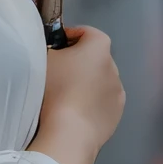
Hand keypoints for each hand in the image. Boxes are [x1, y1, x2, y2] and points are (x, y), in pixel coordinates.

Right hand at [39, 26, 124, 147]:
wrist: (69, 131)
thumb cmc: (55, 88)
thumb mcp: (45, 58)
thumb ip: (52, 48)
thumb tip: (58, 53)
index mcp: (99, 46)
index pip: (85, 32)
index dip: (68, 36)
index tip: (54, 48)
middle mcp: (114, 65)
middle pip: (94, 57)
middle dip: (79, 61)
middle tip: (58, 73)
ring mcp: (118, 90)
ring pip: (100, 80)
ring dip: (87, 83)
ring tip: (67, 96)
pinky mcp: (117, 112)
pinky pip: (103, 101)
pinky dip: (93, 102)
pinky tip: (77, 112)